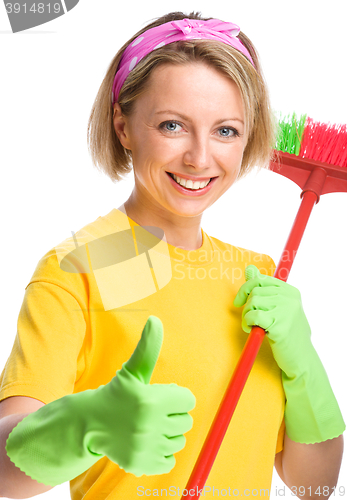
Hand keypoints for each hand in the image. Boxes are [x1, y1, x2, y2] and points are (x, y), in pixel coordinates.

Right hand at [6, 316, 195, 485]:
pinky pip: (169, 460)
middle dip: (172, 414)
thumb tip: (155, 319)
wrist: (89, 424)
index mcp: (151, 400)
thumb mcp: (133, 371)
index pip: (188, 400)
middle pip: (185, 421)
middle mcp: (149, 426)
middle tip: (151, 411)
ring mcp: (145, 448)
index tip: (159, 396)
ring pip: (178, 441)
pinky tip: (146, 442)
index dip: (176, 396)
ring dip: (168, 434)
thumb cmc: (117, 393)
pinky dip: (161, 453)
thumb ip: (148, 347)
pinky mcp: (142, 465)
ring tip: (148, 426)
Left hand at [233, 264, 312, 377]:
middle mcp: (290, 298)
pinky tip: (254, 331)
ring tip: (252, 326)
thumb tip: (250, 268)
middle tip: (248, 320)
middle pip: (254, 292)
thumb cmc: (287, 333)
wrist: (301, 359)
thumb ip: (265, 289)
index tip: (238, 302)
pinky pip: (253, 317)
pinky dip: (248, 324)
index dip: (245, 290)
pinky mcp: (280, 326)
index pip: (260, 279)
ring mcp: (286, 311)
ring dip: (246, 316)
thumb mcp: (279, 308)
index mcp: (290, 291)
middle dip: (246, 306)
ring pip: (252, 304)